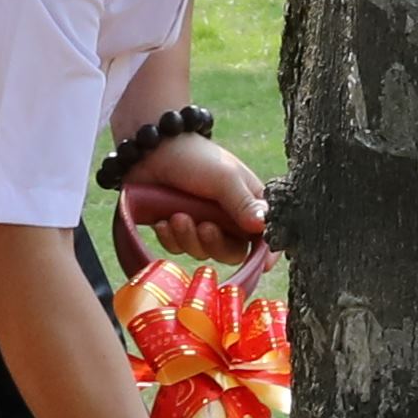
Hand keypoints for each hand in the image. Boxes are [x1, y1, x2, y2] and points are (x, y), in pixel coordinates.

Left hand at [122, 135, 273, 267]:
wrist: (150, 152)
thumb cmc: (195, 159)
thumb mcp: (225, 178)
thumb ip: (244, 204)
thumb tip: (264, 227)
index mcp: (249, 203)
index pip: (266, 234)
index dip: (267, 251)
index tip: (262, 265)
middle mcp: (228, 217)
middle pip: (233, 251)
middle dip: (216, 244)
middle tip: (204, 228)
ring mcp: (202, 224)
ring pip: (203, 252)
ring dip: (189, 237)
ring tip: (177, 216)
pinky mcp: (178, 229)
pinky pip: (179, 248)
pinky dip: (171, 237)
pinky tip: (163, 221)